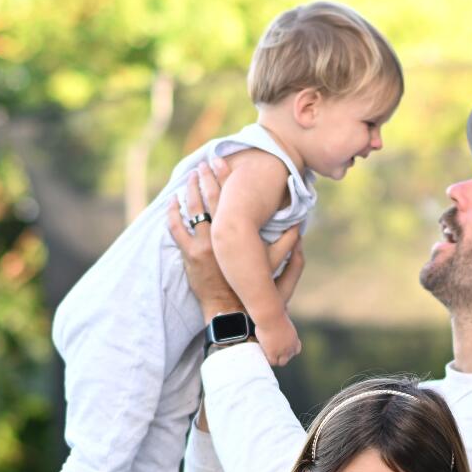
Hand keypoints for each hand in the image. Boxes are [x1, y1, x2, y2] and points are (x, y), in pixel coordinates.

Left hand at [166, 159, 304, 315]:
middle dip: (206, 178)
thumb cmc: (255, 290)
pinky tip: (172, 203)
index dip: (226, 178)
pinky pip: (177, 230)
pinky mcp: (189, 256)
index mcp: (238, 235)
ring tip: (189, 177)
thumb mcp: (277, 268)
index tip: (223, 161)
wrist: (233, 310)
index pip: (230, 198)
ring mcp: (201, 246)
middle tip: (204, 163)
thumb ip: (288, 247)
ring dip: (190, 192)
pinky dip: (173, 215)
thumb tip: (298, 228)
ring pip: (192, 211)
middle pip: (209, 198)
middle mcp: (218, 236)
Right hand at [258, 314, 300, 366]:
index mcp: (294, 337)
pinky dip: (267, 358)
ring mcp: (283, 351)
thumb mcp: (283, 314)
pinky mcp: (273, 353)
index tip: (281, 346)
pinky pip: (272, 361)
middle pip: (289, 357)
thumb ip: (286, 316)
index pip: (296, 349)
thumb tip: (286, 308)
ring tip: (266, 351)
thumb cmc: (275, 310)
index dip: (288, 349)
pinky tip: (262, 351)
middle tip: (272, 349)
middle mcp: (291, 346)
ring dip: (275, 358)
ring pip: (281, 362)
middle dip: (282, 355)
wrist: (271, 315)